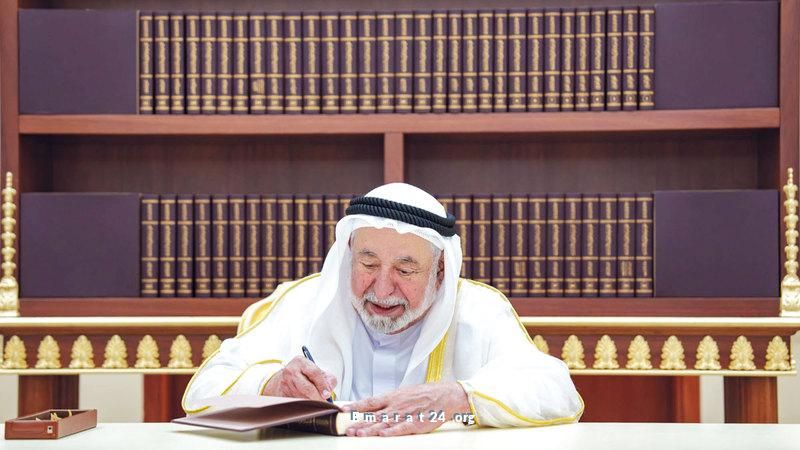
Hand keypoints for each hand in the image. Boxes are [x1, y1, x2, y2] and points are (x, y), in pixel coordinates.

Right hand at [261, 356, 336, 400]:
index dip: (322, 385)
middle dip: (317, 397)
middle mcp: (291, 371)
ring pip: (301, 397)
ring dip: (311, 402)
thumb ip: (329, 378)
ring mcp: (284, 383)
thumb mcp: (318, 371)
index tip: (327, 394)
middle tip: (324, 402)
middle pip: (306, 387)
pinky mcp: (282, 393)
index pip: (314, 373)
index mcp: (300, 362)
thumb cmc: (305, 374)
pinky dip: (303, 405)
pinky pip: (295, 403)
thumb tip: (329, 389)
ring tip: (317, 403)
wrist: (287, 378)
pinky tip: (307, 404)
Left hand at [341, 382, 469, 436]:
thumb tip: (373, 406)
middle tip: (346, 429)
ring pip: (384, 423)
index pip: (370, 402)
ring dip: (370, 429)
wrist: (444, 395)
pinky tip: (382, 435)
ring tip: (358, 434)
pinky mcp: (415, 423)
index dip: (356, 406)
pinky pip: (401, 428)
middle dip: (359, 423)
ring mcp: (405, 415)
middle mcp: (396, 405)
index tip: (343, 410)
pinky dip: (391, 432)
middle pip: (374, 415)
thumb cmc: (424, 395)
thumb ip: (389, 401)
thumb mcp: (404, 393)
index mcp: (393, 397)